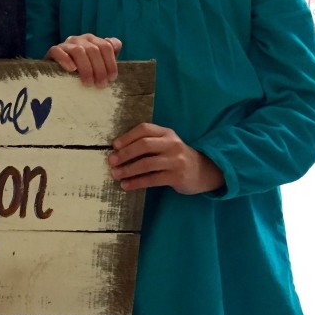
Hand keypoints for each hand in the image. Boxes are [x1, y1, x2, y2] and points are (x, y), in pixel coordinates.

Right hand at [46, 34, 121, 87]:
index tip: (112, 79)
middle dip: (99, 69)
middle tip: (101, 85)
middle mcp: (80, 39)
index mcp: (93, 40)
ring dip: (86, 68)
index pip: (106, 46)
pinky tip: (72, 70)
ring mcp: (66, 44)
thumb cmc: (83, 71)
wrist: (60, 75)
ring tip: (88, 83)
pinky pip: (58, 51)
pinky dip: (65, 60)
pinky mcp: (53, 51)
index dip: (111, 63)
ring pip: (78, 51)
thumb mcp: (99, 64)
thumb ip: (110, 54)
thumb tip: (116, 46)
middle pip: (94, 50)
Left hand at [109, 123, 223, 193]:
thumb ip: (148, 143)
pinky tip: (126, 185)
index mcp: (167, 133)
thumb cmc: (176, 157)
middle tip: (111, 161)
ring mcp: (175, 160)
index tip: (114, 146)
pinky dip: (136, 183)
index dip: (127, 137)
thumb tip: (118, 151)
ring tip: (115, 174)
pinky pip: (152, 179)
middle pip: (144, 145)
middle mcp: (172, 144)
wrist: (203, 171)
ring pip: (147, 163)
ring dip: (128, 170)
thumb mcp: (166, 144)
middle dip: (125, 153)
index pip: (144, 129)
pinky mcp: (176, 176)